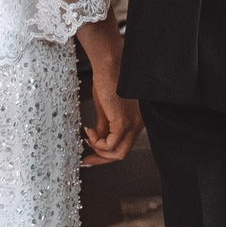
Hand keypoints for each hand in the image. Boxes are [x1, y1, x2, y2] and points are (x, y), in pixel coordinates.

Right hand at [77, 19, 140, 165]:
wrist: (109, 67)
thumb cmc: (108, 83)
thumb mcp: (106, 111)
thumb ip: (104, 127)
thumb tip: (97, 141)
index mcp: (136, 122)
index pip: (124, 147)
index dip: (106, 156)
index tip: (90, 158)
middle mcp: (139, 125)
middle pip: (122, 154)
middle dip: (102, 159)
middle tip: (87, 159)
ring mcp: (133, 124)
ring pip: (118, 153)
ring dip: (99, 150)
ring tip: (89, 137)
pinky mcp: (123, 122)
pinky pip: (111, 144)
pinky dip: (98, 143)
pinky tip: (90, 131)